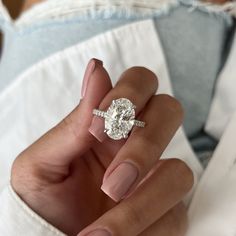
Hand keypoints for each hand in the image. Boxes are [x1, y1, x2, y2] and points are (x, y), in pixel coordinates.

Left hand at [11, 59, 192, 235]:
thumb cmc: (42, 201)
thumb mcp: (43, 163)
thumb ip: (73, 123)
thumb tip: (97, 70)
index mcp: (107, 125)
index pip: (138, 83)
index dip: (129, 94)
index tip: (100, 125)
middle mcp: (136, 143)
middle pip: (170, 111)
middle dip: (145, 143)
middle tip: (114, 178)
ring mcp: (154, 176)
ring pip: (179, 171)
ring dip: (142, 200)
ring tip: (101, 229)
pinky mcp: (167, 211)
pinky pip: (175, 214)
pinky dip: (143, 229)